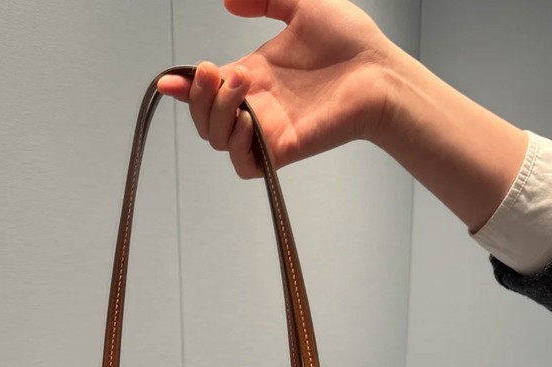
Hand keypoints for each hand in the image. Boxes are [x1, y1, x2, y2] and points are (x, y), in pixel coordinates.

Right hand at [157, 0, 392, 177]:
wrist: (380, 72)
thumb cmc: (351, 42)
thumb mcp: (301, 4)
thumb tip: (227, 0)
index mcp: (253, 76)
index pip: (206, 90)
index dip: (184, 88)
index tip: (171, 80)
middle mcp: (256, 106)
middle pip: (204, 119)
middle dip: (199, 96)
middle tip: (217, 70)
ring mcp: (268, 130)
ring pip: (218, 140)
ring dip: (218, 112)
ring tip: (242, 83)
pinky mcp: (282, 149)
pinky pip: (244, 164)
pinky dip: (237, 145)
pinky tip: (250, 119)